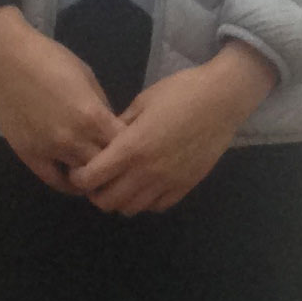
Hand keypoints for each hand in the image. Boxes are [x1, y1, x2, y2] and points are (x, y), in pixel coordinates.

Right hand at [0, 7, 119, 193]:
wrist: (7, 61)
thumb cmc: (50, 60)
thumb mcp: (87, 77)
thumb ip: (101, 105)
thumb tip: (110, 124)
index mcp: (93, 116)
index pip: (124, 145)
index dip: (131, 147)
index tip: (132, 146)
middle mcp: (74, 139)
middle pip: (106, 166)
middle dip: (114, 165)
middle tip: (117, 163)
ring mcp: (50, 151)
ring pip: (82, 178)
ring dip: (92, 175)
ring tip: (98, 172)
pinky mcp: (29, 156)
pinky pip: (53, 180)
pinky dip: (67, 183)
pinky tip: (74, 179)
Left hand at [74, 42, 276, 215]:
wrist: (222, 99)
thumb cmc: (181, 92)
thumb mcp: (143, 101)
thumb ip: (120, 125)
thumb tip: (105, 141)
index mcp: (131, 147)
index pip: (91, 178)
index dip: (78, 177)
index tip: (79, 169)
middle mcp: (146, 171)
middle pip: (107, 201)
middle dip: (96, 193)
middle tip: (99, 179)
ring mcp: (167, 182)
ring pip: (131, 208)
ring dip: (121, 199)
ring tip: (123, 182)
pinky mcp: (185, 186)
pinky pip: (157, 206)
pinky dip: (146, 201)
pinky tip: (147, 184)